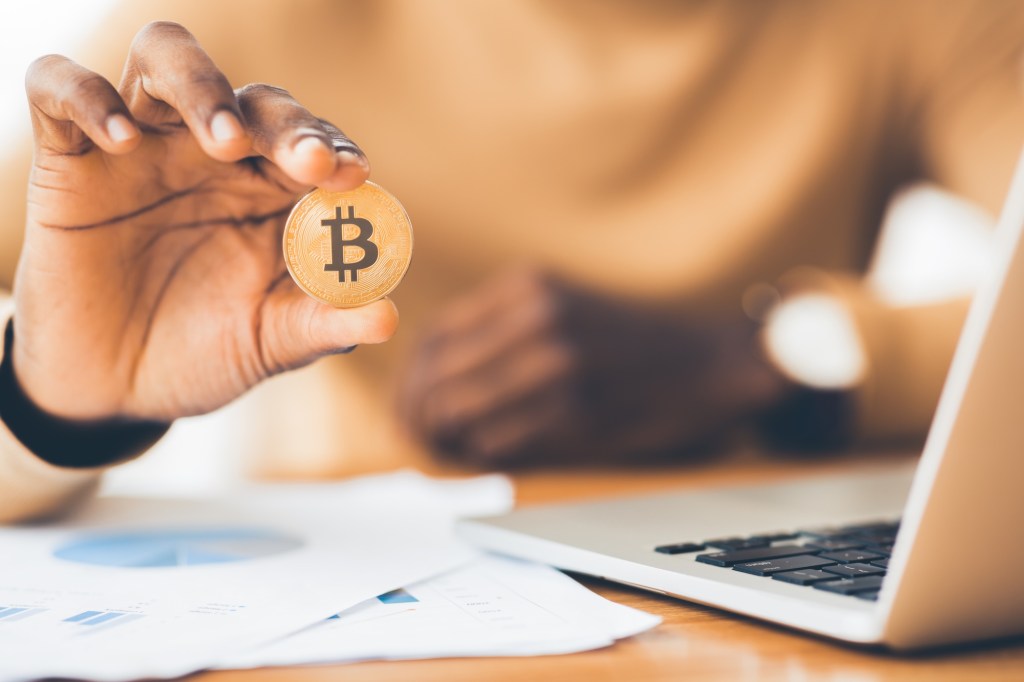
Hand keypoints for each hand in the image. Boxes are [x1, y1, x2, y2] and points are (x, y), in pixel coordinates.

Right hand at [13, 22, 396, 423]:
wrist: (116, 388)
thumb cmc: (207, 352)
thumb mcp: (271, 342)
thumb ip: (325, 324)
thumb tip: (388, 317)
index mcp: (271, 190)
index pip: (312, 143)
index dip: (334, 149)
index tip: (352, 173)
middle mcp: (214, 156)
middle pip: (256, 99)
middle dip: (287, 125)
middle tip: (305, 163)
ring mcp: (143, 147)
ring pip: (166, 60)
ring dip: (202, 85)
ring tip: (226, 140)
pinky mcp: (71, 156)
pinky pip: (62, 91)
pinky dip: (87, 97)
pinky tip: (121, 141)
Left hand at [399, 268, 786, 466]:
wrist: (709, 362)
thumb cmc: (628, 341)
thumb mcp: (561, 303)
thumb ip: (497, 327)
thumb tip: (426, 380)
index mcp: (527, 285)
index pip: (434, 336)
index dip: (412, 379)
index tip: (410, 404)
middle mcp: (537, 317)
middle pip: (437, 377)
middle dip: (419, 416)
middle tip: (422, 438)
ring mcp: (559, 364)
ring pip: (459, 413)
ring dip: (448, 439)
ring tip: (455, 448)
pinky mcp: (578, 411)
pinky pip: (498, 441)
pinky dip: (486, 452)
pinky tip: (495, 451)